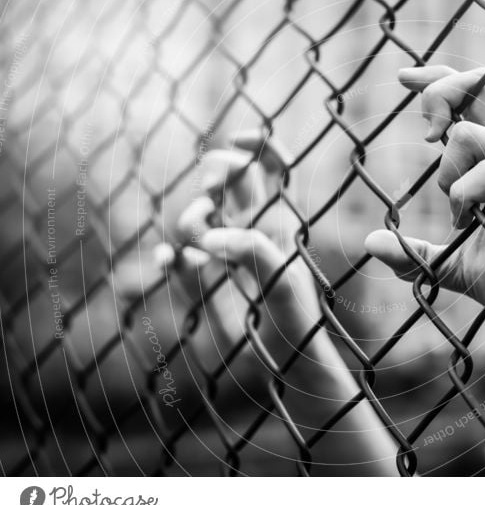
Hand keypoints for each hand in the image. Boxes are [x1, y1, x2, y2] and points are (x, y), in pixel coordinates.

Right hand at [164, 135, 320, 353]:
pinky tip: (168, 262)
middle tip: (214, 190)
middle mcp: (248, 230)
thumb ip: (255, 255)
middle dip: (217, 173)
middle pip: (227, 179)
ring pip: (197, 216)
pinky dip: (168, 259)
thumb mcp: (284, 285)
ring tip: (203, 247)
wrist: (285, 365)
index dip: (257, 144)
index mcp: (278, 222)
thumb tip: (212, 239)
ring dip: (192, 220)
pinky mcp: (200, 284)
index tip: (238, 139)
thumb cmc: (297, 322)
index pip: (272, 168)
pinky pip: (175, 261)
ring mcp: (221, 256)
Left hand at [365, 66, 484, 329]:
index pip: (473, 97)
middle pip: (479, 84)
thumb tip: (371, 242)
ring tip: (458, 212)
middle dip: (439, 93)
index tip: (404, 77)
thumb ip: (416, 253)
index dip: (438, 81)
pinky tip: (467, 219)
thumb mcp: (454, 266)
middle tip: (425, 135)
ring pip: (469, 132)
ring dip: (446, 172)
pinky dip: (464, 194)